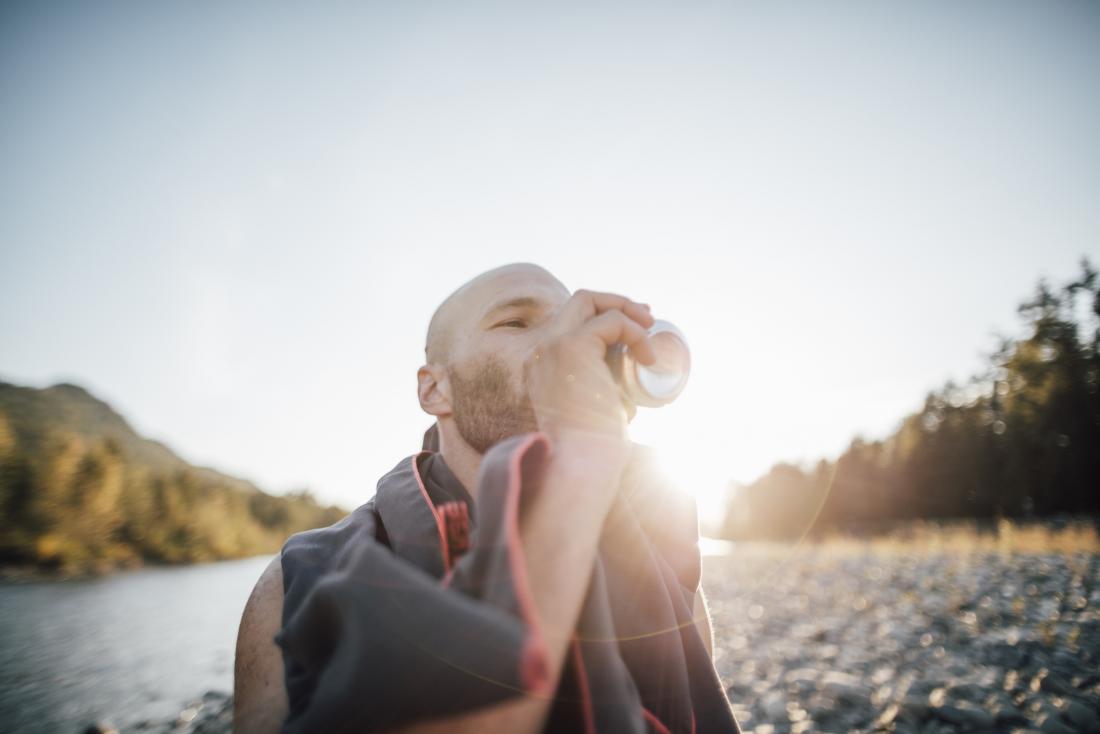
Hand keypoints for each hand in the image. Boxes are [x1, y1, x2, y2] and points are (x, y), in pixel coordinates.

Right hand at [523, 289, 655, 471]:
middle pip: (577, 303)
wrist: (578, 465)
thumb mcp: (597, 412)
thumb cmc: (591, 452)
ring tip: (651, 327)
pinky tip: (647, 358)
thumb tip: (633, 383)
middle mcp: (541, 353)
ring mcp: (552, 346)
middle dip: (615, 303)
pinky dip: (635, 332)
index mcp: (542, 368)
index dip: (605, 318)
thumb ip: (604, 392)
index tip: (637, 328)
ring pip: (588, 300)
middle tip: (647, 318)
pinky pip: (611, 321)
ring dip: (625, 308)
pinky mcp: (572, 346)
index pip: (571, 325)